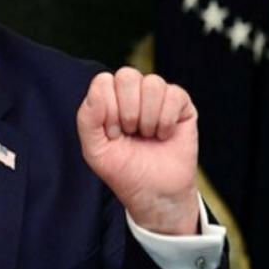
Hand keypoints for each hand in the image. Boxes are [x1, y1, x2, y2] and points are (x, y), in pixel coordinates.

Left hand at [76, 67, 198, 234]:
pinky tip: (163, 135)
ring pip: (153, 83)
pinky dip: (166, 120)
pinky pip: (174, 94)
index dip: (108, 108)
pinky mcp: (181, 105)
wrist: (154, 193)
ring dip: (148, 117)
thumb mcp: (94, 150)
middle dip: (128, 110)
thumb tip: (98, 87)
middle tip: (130, 132)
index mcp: (109, 98)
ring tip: (147, 135)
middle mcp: (132, 92)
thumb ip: (87, 118)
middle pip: (127, 75)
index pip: (104, 80)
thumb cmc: (123, 169)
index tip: (113, 133)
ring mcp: (157, 97)